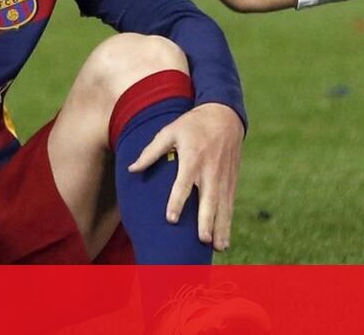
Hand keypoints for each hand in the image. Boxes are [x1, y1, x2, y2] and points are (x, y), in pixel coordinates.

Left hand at [127, 102, 243, 250]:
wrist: (225, 115)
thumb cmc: (192, 124)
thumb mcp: (170, 130)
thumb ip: (152, 151)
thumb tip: (132, 169)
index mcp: (193, 157)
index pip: (184, 183)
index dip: (177, 201)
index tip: (171, 219)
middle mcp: (210, 170)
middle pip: (209, 199)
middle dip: (206, 220)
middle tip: (202, 240)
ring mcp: (223, 177)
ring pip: (223, 206)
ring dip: (221, 228)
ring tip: (218, 249)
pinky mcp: (231, 181)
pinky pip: (229, 206)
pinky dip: (227, 224)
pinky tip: (223, 241)